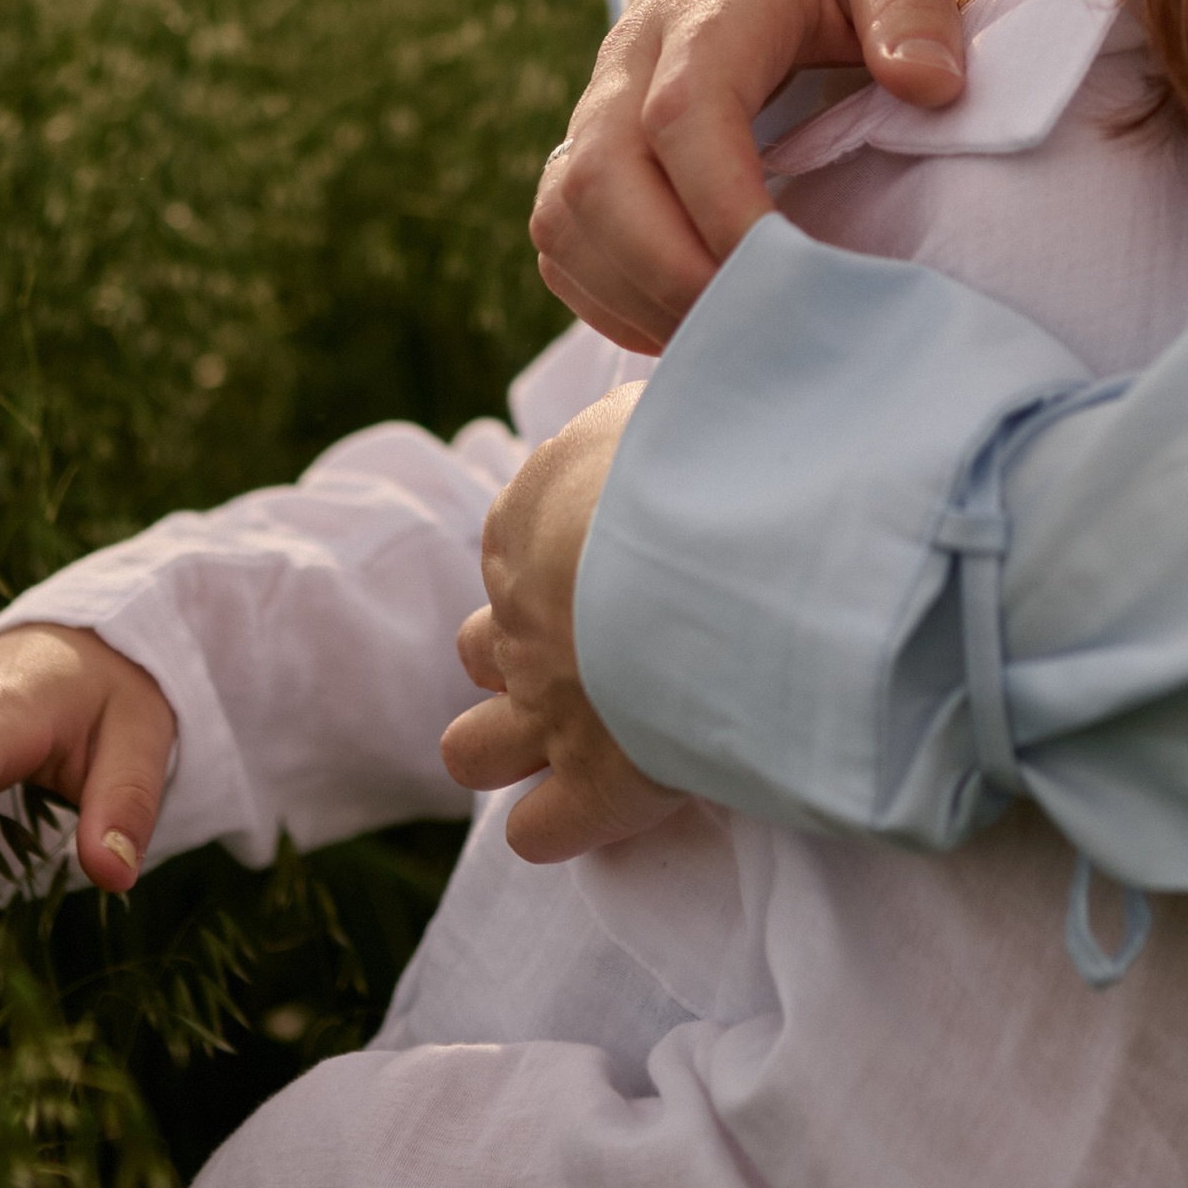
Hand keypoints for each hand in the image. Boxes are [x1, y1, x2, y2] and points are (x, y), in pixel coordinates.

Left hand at [441, 390, 681, 863]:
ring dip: (513, 745)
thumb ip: (674, 403)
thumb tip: (706, 354)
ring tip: (582, 738)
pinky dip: (563, 824)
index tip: (628, 556)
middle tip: (598, 654)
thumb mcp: (679, 392)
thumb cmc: (709, 450)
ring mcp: (547, 705)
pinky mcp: (596, 783)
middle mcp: (520, 615)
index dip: (567, 560)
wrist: (716, 544)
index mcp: (530, 518)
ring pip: (472, 749)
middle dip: (521, 660)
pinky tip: (607, 809)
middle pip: (482, 648)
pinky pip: (540, 832)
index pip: (519, 544)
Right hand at [530, 0, 964, 348]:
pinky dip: (611, 303)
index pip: (684, 110)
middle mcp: (627, 60)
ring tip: (736, 345)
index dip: (723, 204)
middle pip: (603, 179)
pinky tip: (688, 329)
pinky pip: (561, 244)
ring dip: (641, 299)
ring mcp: (589, 112)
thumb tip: (929, 85)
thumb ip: (911, 6)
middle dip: (677, 275)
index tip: (794, 275)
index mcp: (709, 8)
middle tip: (770, 334)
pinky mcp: (576, 159)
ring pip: (567, 219)